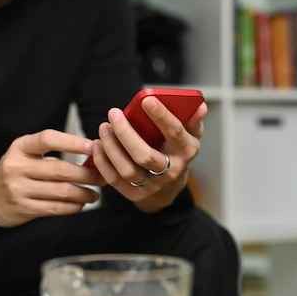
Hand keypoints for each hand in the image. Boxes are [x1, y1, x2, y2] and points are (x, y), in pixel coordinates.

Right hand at [0, 130, 105, 226]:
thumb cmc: (13, 171)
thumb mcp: (25, 155)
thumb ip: (52, 154)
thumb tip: (92, 155)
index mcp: (20, 147)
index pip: (48, 139)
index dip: (73, 142)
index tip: (94, 146)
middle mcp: (17, 166)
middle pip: (61, 169)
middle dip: (88, 174)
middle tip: (104, 176)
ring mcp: (18, 189)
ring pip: (62, 191)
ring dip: (85, 193)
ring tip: (96, 193)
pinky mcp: (22, 209)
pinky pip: (56, 208)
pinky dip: (74, 206)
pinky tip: (81, 204)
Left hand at [90, 96, 206, 212]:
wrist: (169, 188)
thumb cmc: (176, 154)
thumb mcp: (190, 137)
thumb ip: (192, 121)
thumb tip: (199, 107)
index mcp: (186, 152)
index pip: (175, 134)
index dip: (161, 116)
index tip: (146, 100)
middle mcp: (171, 172)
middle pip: (145, 155)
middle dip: (126, 134)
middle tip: (114, 114)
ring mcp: (152, 186)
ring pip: (127, 169)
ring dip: (111, 147)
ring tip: (104, 128)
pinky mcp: (135, 195)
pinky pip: (114, 180)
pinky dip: (102, 162)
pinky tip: (97, 145)